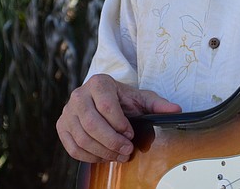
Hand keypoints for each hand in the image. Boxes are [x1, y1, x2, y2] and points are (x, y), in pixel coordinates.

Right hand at [56, 74, 181, 162]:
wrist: (102, 99)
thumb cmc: (124, 99)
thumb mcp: (141, 98)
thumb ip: (158, 104)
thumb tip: (177, 110)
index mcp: (99, 83)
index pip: (106, 106)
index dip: (120, 124)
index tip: (131, 134)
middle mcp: (79, 94)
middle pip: (92, 124)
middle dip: (112, 142)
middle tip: (127, 151)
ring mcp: (67, 111)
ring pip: (81, 137)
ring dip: (102, 152)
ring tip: (118, 156)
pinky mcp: (62, 126)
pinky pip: (72, 147)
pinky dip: (88, 156)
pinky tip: (103, 156)